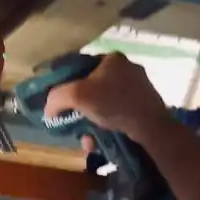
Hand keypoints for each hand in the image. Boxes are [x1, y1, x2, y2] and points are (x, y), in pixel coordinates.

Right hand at [45, 53, 167, 141]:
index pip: (82, 67)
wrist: (151, 126)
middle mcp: (127, 68)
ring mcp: (139, 87)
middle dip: (80, 110)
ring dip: (92, 122)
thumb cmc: (113, 104)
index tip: (61, 102)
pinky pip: (118, 113)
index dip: (67, 84)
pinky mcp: (145, 105)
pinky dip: (107, 126)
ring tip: (87, 139)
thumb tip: (49, 110)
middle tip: (73, 123)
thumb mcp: (77, 96)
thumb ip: (57, 98)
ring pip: (105, 104)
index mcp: (112, 58)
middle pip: (93, 89)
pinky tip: (101, 140)